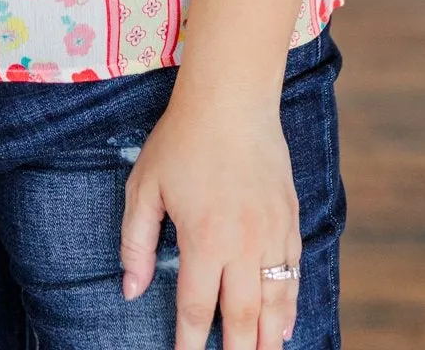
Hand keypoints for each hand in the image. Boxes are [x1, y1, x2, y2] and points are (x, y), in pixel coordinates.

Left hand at [119, 90, 300, 349]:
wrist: (231, 99)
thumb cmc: (181, 139)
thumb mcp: (144, 185)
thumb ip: (136, 241)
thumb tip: (131, 288)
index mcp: (204, 239)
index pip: (198, 310)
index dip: (190, 344)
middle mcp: (243, 244)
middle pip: (244, 318)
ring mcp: (273, 232)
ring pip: (276, 302)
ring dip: (270, 337)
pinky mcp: (290, 218)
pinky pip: (294, 273)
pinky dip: (290, 303)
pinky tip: (285, 323)